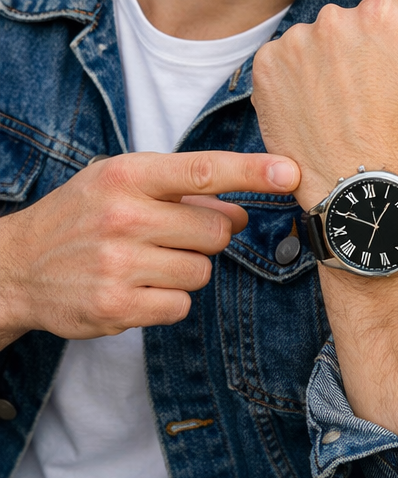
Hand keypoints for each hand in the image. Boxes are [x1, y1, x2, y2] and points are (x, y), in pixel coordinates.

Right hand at [0, 151, 298, 347]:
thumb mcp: (123, 180)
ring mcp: (118, 264)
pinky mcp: (115, 307)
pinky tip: (137, 286)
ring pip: (203, 270)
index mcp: (129, 175)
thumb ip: (183, 186)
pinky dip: (169, 298)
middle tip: (174, 233)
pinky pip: (181, 304)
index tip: (290, 171)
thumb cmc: (84, 215)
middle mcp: (123, 216)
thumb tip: (242, 209)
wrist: (14, 267)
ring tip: (148, 259)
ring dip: (187, 268)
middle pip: (216, 231)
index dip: (252, 171)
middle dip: (208, 235)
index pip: (204, 170)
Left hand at [251, 0, 397, 208]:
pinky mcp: (266, 68)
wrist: (369, 186)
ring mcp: (296, 42)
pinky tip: (316, 107)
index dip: (392, 46)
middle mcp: (334, 17)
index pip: (386, 13)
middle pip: (349, 24)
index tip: (393, 78)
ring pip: (315, 42)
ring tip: (341, 105)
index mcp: (382, 11)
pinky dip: (296, 80)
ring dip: (325, 63)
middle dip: (357, 51)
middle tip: (368, 95)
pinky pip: (283, 61)